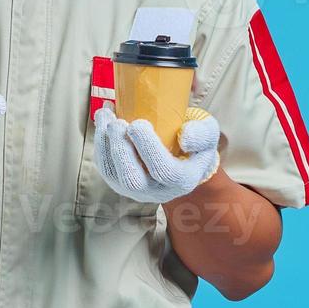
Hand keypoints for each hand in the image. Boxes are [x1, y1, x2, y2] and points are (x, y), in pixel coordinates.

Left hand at [92, 106, 221, 203]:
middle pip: (132, 180)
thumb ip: (202, 134)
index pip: (164, 172)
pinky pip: (104, 167)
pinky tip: (103, 120)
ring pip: (112, 175)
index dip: (148, 149)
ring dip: (104, 144)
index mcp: (182, 181)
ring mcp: (135, 190)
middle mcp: (157, 192)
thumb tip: (184, 137)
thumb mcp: (208, 134)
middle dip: (120, 150)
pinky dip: (100, 143)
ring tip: (105, 115)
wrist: (181, 156)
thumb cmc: (194, 142)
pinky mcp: (119, 182)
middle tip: (117, 123)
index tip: (138, 124)